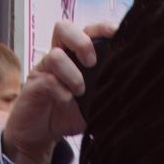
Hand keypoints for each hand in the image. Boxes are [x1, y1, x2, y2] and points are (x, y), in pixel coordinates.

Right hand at [0, 21, 112, 163]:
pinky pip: (48, 80)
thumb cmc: (66, 114)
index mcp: (74, 56)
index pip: (87, 31)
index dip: (101, 28)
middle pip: (64, 28)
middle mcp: (58, 57)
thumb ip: (106, 93)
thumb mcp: (92, 104)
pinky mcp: (33, 86)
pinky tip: (67, 101)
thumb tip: (130, 90)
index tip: (116, 34)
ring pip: (55, 55)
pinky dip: (62, 91)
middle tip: (92, 63)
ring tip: (80, 91)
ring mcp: (44, 70)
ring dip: (73, 74)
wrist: (40, 135)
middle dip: (82, 42)